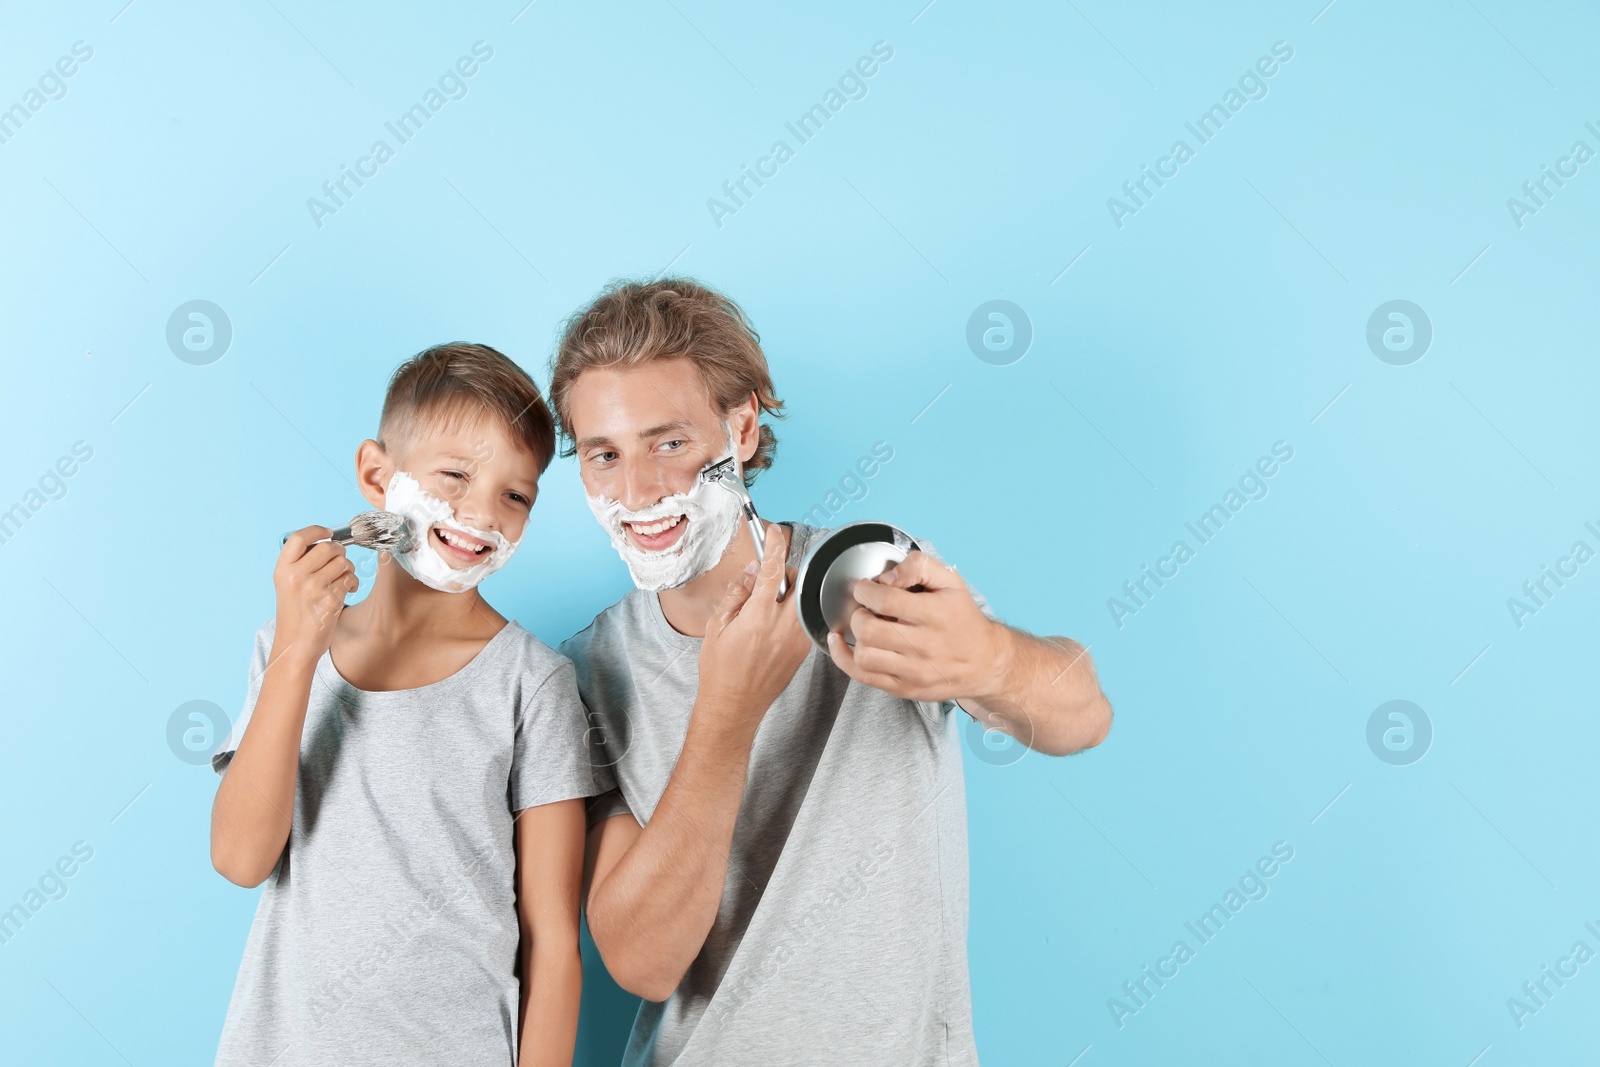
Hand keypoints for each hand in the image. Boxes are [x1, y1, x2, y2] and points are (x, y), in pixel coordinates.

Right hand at [272, 526, 357, 666]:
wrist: (296, 644)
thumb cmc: (296, 613)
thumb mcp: (287, 585)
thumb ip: (301, 563)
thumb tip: (328, 540)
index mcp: (282, 570)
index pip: (298, 538)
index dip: (316, 531)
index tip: (328, 533)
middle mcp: (296, 576)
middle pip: (327, 547)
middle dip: (340, 552)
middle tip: (340, 561)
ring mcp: (313, 588)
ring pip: (343, 562)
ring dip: (348, 569)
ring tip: (343, 579)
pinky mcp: (330, 600)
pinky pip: (350, 579)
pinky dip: (353, 582)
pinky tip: (348, 590)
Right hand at [696, 524, 810, 734]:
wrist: (734, 705)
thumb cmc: (721, 670)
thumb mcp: (716, 626)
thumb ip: (736, 594)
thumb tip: (752, 571)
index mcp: (758, 618)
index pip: (773, 571)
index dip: (774, 545)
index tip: (773, 531)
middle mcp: (783, 627)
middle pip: (797, 581)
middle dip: (783, 573)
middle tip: (764, 583)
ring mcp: (797, 640)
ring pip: (804, 599)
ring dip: (789, 593)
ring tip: (766, 607)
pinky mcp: (804, 650)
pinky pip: (804, 618)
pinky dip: (793, 612)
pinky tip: (774, 624)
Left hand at [826, 550, 1010, 702]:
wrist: (984, 662)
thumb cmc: (962, 618)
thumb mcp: (950, 581)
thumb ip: (918, 566)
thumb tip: (888, 576)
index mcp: (935, 615)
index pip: (885, 601)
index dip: (866, 590)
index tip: (867, 587)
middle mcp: (925, 646)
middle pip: (868, 630)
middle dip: (859, 613)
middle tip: (867, 609)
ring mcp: (914, 671)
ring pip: (864, 655)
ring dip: (856, 637)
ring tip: (867, 627)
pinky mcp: (904, 688)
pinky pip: (862, 676)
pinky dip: (843, 658)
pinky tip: (841, 643)